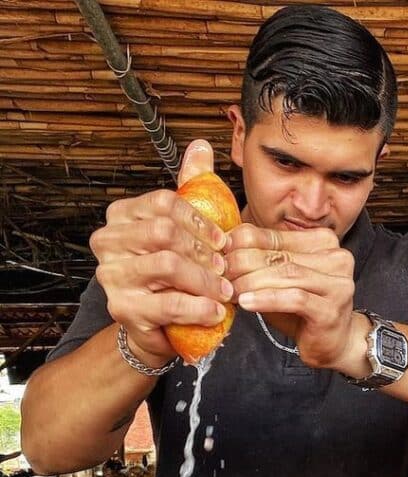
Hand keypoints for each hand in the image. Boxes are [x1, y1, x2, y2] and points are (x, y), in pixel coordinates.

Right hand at [89, 139, 232, 364]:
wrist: (158, 325)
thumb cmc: (175, 274)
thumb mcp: (186, 227)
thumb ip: (193, 186)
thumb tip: (202, 146)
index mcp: (122, 215)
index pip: (164, 203)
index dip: (200, 221)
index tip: (222, 240)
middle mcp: (108, 241)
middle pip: (165, 232)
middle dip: (204, 252)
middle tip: (226, 268)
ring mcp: (111, 275)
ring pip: (167, 265)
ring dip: (206, 280)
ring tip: (225, 291)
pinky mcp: (123, 308)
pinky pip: (169, 303)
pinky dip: (200, 307)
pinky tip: (215, 310)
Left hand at [225, 226, 369, 372]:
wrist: (335, 343)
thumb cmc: (303, 311)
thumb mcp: (279, 278)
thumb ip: (261, 259)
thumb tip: (221, 246)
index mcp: (322, 241)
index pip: (272, 234)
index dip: (239, 243)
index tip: (216, 256)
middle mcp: (337, 257)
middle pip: (278, 254)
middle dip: (242, 264)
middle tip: (219, 277)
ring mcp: (338, 283)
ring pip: (286, 274)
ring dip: (251, 282)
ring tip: (230, 291)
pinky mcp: (332, 309)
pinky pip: (295, 298)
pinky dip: (267, 299)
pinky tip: (247, 303)